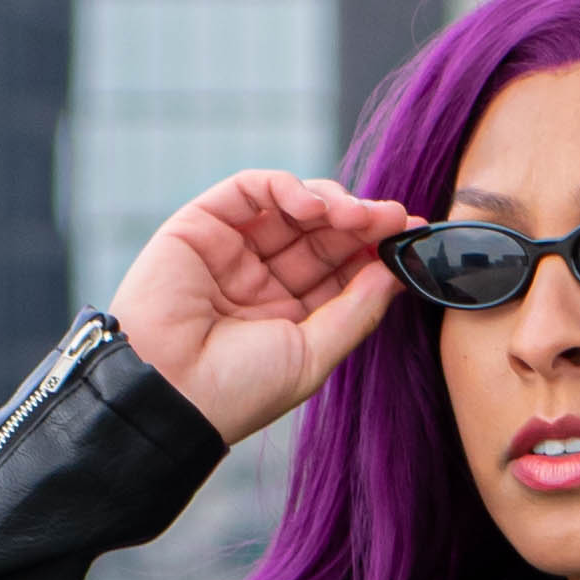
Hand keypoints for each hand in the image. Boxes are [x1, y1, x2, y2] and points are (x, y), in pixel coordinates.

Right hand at [111, 172, 423, 444]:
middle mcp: (262, 281)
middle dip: (361, 223)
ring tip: (358, 217)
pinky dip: (287, 187)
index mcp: (289, 318)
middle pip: (322, 235)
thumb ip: (356, 311)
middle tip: (394, 218)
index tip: (412, 238)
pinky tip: (314, 207)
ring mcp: (233, 250)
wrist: (168, 392)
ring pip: (292, 206)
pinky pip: (251, 189)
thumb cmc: (237, 391)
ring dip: (332, 203)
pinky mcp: (202, 223)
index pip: (340, 272)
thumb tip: (396, 271)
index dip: (375, 252)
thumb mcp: (313, 356)